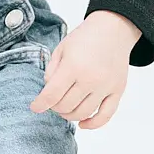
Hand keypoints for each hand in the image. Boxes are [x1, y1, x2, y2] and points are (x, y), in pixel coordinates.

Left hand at [28, 11, 139, 129]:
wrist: (113, 29)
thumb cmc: (84, 38)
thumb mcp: (61, 49)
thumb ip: (51, 72)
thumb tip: (48, 95)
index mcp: (73, 66)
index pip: (52, 95)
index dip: (40, 104)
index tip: (35, 107)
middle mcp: (91, 79)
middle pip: (66, 106)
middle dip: (54, 107)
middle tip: (53, 101)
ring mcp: (106, 86)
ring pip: (83, 113)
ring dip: (69, 115)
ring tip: (65, 108)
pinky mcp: (118, 91)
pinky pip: (106, 116)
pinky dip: (93, 124)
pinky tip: (83, 124)